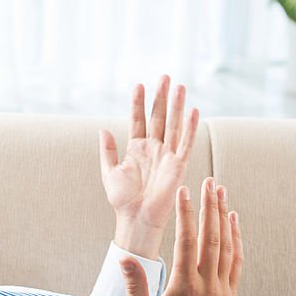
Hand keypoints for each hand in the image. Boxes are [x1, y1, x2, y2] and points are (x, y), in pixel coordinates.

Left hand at [100, 75, 200, 259]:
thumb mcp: (109, 172)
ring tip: (178, 86)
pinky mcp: (178, 165)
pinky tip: (193, 110)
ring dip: (176, 106)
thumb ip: (108, 151)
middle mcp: (153, 148)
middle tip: (165, 76)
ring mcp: (167, 155)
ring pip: (173, 125)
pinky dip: (190, 127)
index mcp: (136, 149)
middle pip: (158, 117)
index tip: (139, 85)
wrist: (135, 218)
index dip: (139, 103)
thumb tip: (103, 129)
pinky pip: (186, 143)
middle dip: (161, 97)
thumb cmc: (122, 200)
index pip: (139, 119)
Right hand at [121, 178, 241, 295]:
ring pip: (227, 246)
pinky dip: (237, 240)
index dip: (186, 214)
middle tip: (209, 182)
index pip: (187, 242)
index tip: (183, 192)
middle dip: (210, 206)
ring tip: (221, 193)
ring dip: (225, 217)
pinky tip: (234, 222)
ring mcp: (222, 290)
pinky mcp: (230, 295)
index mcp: (184, 287)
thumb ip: (135, 285)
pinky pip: (237, 262)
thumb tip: (125, 258)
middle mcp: (207, 286)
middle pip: (212, 237)